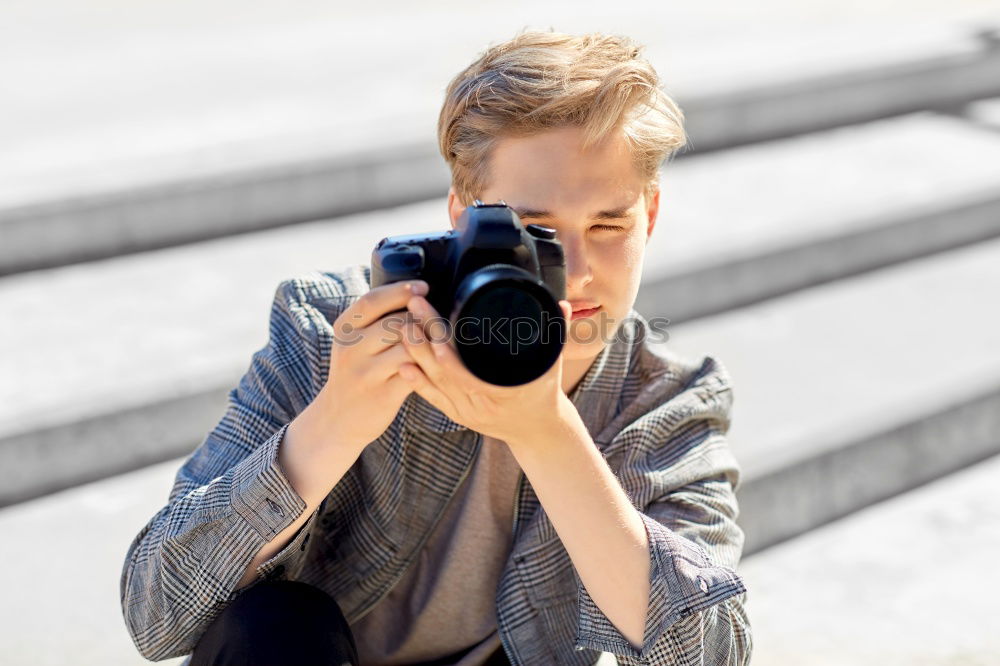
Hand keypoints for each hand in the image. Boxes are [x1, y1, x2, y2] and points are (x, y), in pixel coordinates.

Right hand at [310, 279, 430, 450]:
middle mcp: (350, 349)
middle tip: (439, 322)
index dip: (400, 291)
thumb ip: (376, 320)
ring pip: (409, 347)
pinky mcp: (382, 395)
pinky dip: (429, 365)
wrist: (339, 418)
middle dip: (423, 320)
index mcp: (344, 329)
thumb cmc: (357, 371)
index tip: (423, 286)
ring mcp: (365, 373)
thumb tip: (416, 293)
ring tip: (439, 342)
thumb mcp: (354, 342)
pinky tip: (435, 363)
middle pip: (397, 323)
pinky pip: (415, 372)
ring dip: (429, 343)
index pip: (372, 301)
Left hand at [397, 294, 573, 442]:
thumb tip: (564, 306)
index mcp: (503, 391)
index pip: (466, 368)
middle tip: (412, 309)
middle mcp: (481, 403)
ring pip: (434, 382)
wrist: (538, 430)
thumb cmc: (544, 394)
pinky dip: (417, 382)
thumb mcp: (553, 365)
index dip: (447, 347)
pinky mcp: (457, 414)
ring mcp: (466, 411)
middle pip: (444, 370)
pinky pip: (432, 398)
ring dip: (416, 354)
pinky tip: (402, 365)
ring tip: (403, 326)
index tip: (434, 320)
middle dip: (425, 338)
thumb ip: (556, 333)